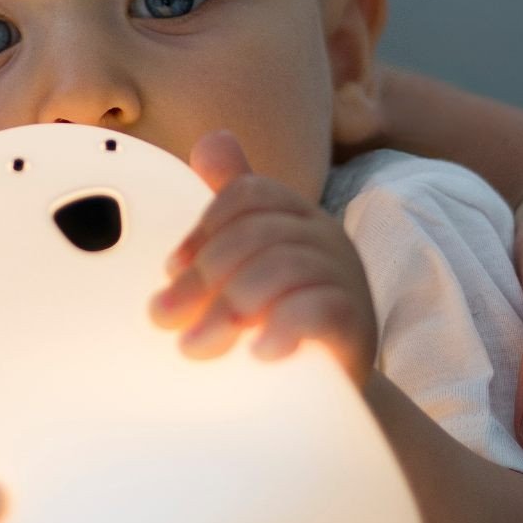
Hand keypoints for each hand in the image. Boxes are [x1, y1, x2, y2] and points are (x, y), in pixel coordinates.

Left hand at [150, 131, 376, 385]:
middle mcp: (326, 238)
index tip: (171, 269)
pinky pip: (320, 310)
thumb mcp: (254, 253)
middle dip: (203, 275)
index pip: (249, 194)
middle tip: (165, 318)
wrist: (331, 382)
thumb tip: (209, 140)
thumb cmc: (286, 310)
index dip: (203, 227)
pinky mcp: (357, 326)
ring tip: (197, 343)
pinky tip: (257, 351)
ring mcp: (346, 280)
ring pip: (283, 267)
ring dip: (229, 306)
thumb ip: (231, 205)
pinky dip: (282, 327)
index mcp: (297, 216)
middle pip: (257, 233)